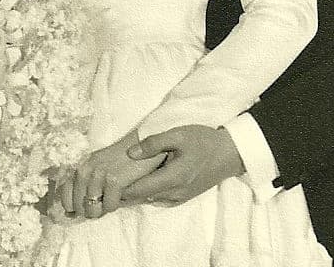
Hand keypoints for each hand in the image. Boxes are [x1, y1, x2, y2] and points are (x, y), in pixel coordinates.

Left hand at [55, 131, 164, 219]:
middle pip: (78, 207)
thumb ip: (84, 186)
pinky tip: (121, 194)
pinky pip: (109, 206)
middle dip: (90, 210)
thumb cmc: (121, 157)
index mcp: (80, 167)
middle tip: (103, 203)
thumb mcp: (97, 166)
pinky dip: (115, 205)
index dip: (73, 207)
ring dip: (103, 210)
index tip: (84, 208)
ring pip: (92, 210)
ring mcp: (99, 175)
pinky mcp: (114, 180)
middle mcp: (85, 170)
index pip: (64, 196)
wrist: (142, 141)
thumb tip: (69, 213)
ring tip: (112, 199)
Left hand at [118, 125, 244, 207]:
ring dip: (134, 191)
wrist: (230, 154)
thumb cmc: (204, 141)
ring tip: (118, 179)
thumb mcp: (179, 135)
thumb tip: (130, 154)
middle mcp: (174, 194)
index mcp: (172, 178)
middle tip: (106, 181)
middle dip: (122, 191)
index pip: (136, 191)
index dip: (117, 189)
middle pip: (139, 198)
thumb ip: (154, 143)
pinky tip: (140, 179)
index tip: (103, 181)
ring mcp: (178, 198)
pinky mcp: (182, 197)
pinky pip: (158, 197)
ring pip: (148, 198)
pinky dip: (146, 191)